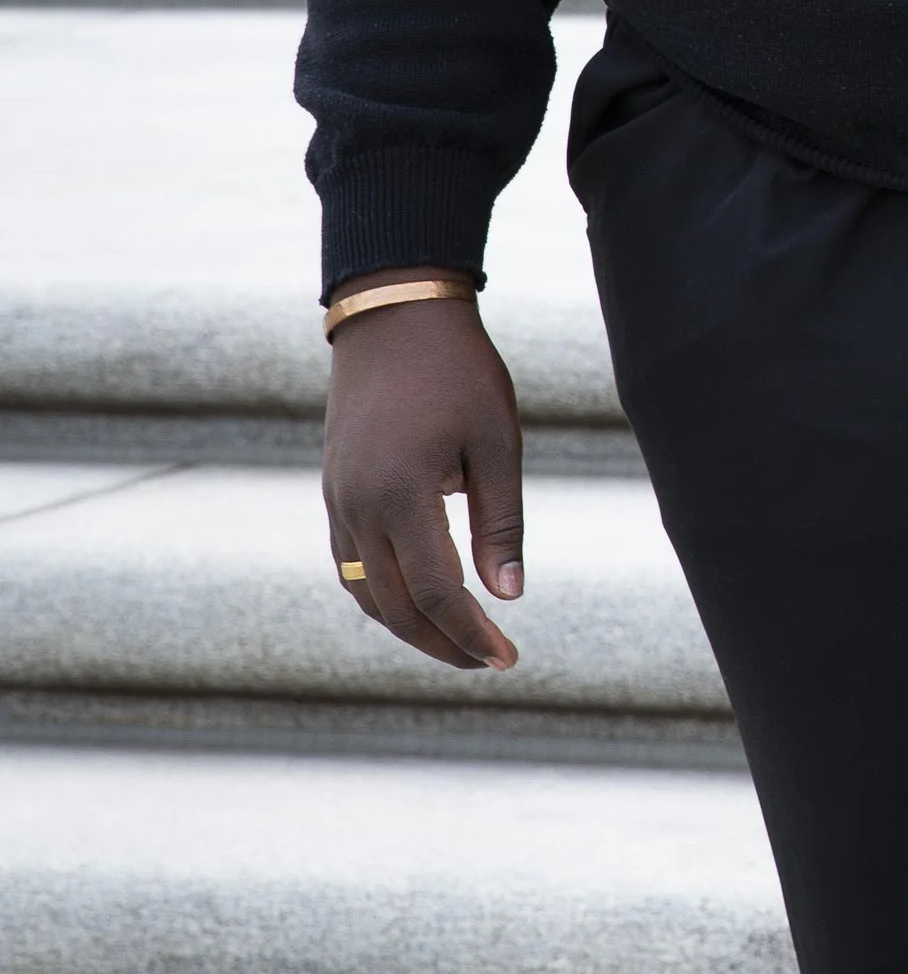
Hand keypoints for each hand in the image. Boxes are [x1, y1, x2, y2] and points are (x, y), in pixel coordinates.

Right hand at [322, 281, 524, 672]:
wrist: (394, 312)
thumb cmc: (457, 371)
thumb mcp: (497, 442)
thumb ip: (500, 524)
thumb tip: (507, 595)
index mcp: (402, 497)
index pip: (438, 594)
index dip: (472, 635)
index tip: (507, 658)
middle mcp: (359, 507)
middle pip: (396, 607)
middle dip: (442, 644)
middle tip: (488, 660)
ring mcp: (339, 500)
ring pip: (365, 592)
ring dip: (408, 626)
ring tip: (456, 639)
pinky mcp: (334, 489)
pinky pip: (349, 562)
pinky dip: (380, 594)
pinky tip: (416, 599)